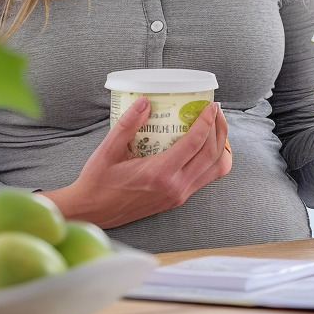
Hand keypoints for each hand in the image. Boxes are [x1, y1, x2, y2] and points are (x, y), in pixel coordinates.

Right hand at [42, 97, 232, 227]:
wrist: (93, 212)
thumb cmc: (98, 181)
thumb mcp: (108, 149)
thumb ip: (128, 124)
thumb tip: (146, 101)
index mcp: (160, 173)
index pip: (195, 143)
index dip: (207, 121)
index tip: (210, 105)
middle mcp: (175, 186)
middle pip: (212, 154)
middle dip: (219, 129)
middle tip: (215, 110)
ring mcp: (179, 195)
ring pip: (214, 169)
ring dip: (220, 145)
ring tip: (215, 125)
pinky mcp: (178, 199)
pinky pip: (207, 178)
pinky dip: (214, 160)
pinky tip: (206, 146)